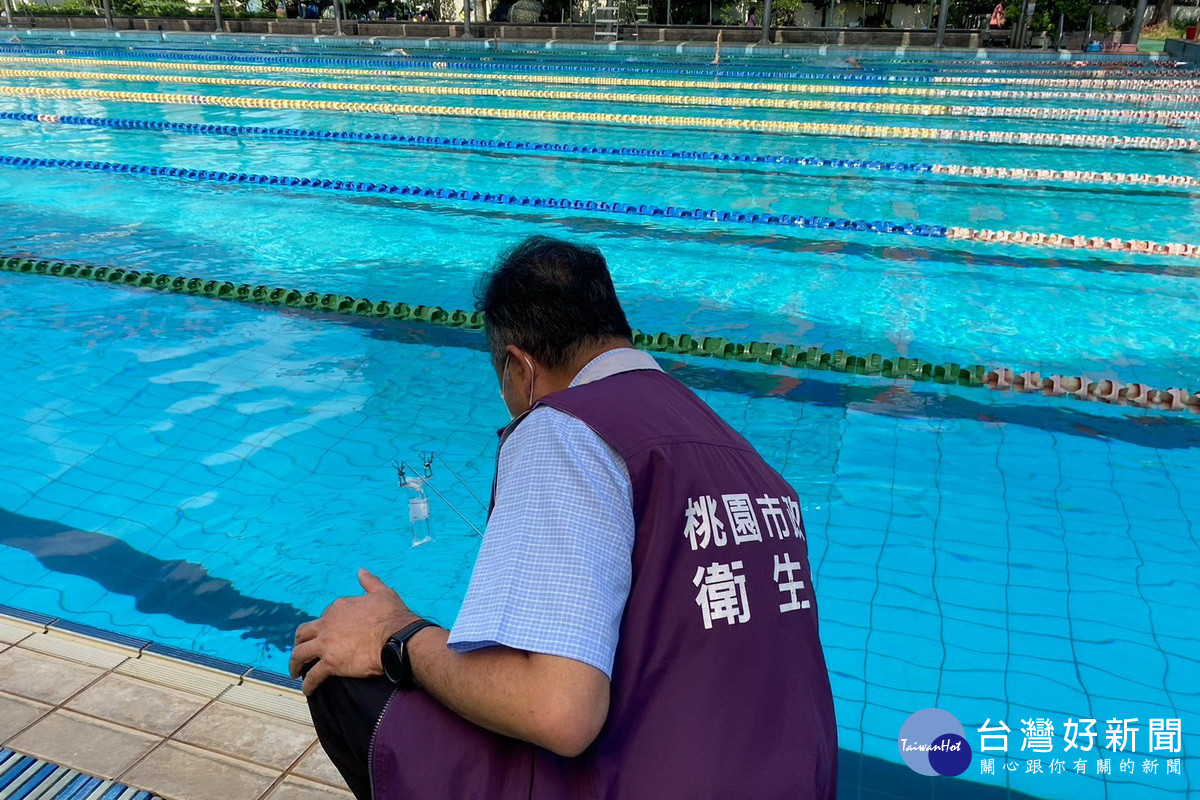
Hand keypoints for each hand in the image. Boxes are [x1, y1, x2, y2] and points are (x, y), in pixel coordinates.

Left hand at [289, 568, 417, 694]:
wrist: (398, 638)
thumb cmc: (392, 615)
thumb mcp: (382, 593)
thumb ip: (369, 582)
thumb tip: (361, 571)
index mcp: (338, 607)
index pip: (323, 617)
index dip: (323, 627)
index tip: (325, 636)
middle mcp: (327, 624)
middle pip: (303, 633)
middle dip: (299, 642)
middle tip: (301, 652)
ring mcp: (326, 644)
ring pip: (299, 654)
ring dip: (295, 664)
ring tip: (295, 673)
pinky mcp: (330, 663)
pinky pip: (312, 676)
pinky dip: (307, 684)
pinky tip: (307, 689)